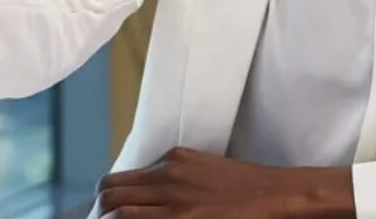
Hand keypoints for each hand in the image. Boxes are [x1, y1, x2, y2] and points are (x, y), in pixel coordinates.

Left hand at [95, 148, 354, 218]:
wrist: (275, 196)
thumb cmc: (242, 185)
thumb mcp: (201, 168)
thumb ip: (172, 176)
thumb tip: (144, 193)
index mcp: (171, 162)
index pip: (115, 181)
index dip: (103, 203)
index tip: (104, 214)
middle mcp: (167, 180)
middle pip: (109, 198)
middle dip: (101, 215)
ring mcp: (175, 205)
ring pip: (120, 216)